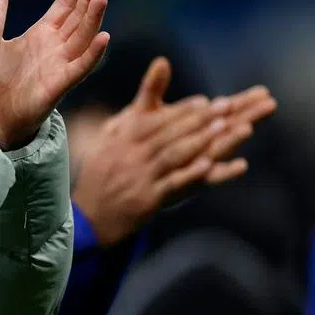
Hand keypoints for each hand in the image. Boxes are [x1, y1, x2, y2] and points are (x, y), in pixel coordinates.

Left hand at [0, 0, 109, 149]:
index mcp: (43, 35)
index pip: (64, 6)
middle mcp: (57, 47)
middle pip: (78, 17)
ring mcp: (61, 65)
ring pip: (84, 37)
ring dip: (94, 17)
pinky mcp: (60, 85)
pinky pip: (81, 67)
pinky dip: (93, 53)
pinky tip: (103, 37)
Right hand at [72, 57, 276, 246]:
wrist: (90, 216)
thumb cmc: (104, 175)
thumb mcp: (108, 141)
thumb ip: (130, 118)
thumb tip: (144, 97)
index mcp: (119, 140)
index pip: (153, 121)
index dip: (179, 110)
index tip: (204, 101)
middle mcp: (128, 156)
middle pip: (167, 134)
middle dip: (197, 119)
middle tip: (224, 107)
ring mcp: (138, 178)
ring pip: (172, 155)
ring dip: (199, 140)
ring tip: (223, 128)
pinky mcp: (147, 199)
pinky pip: (171, 183)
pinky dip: (191, 172)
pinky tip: (209, 163)